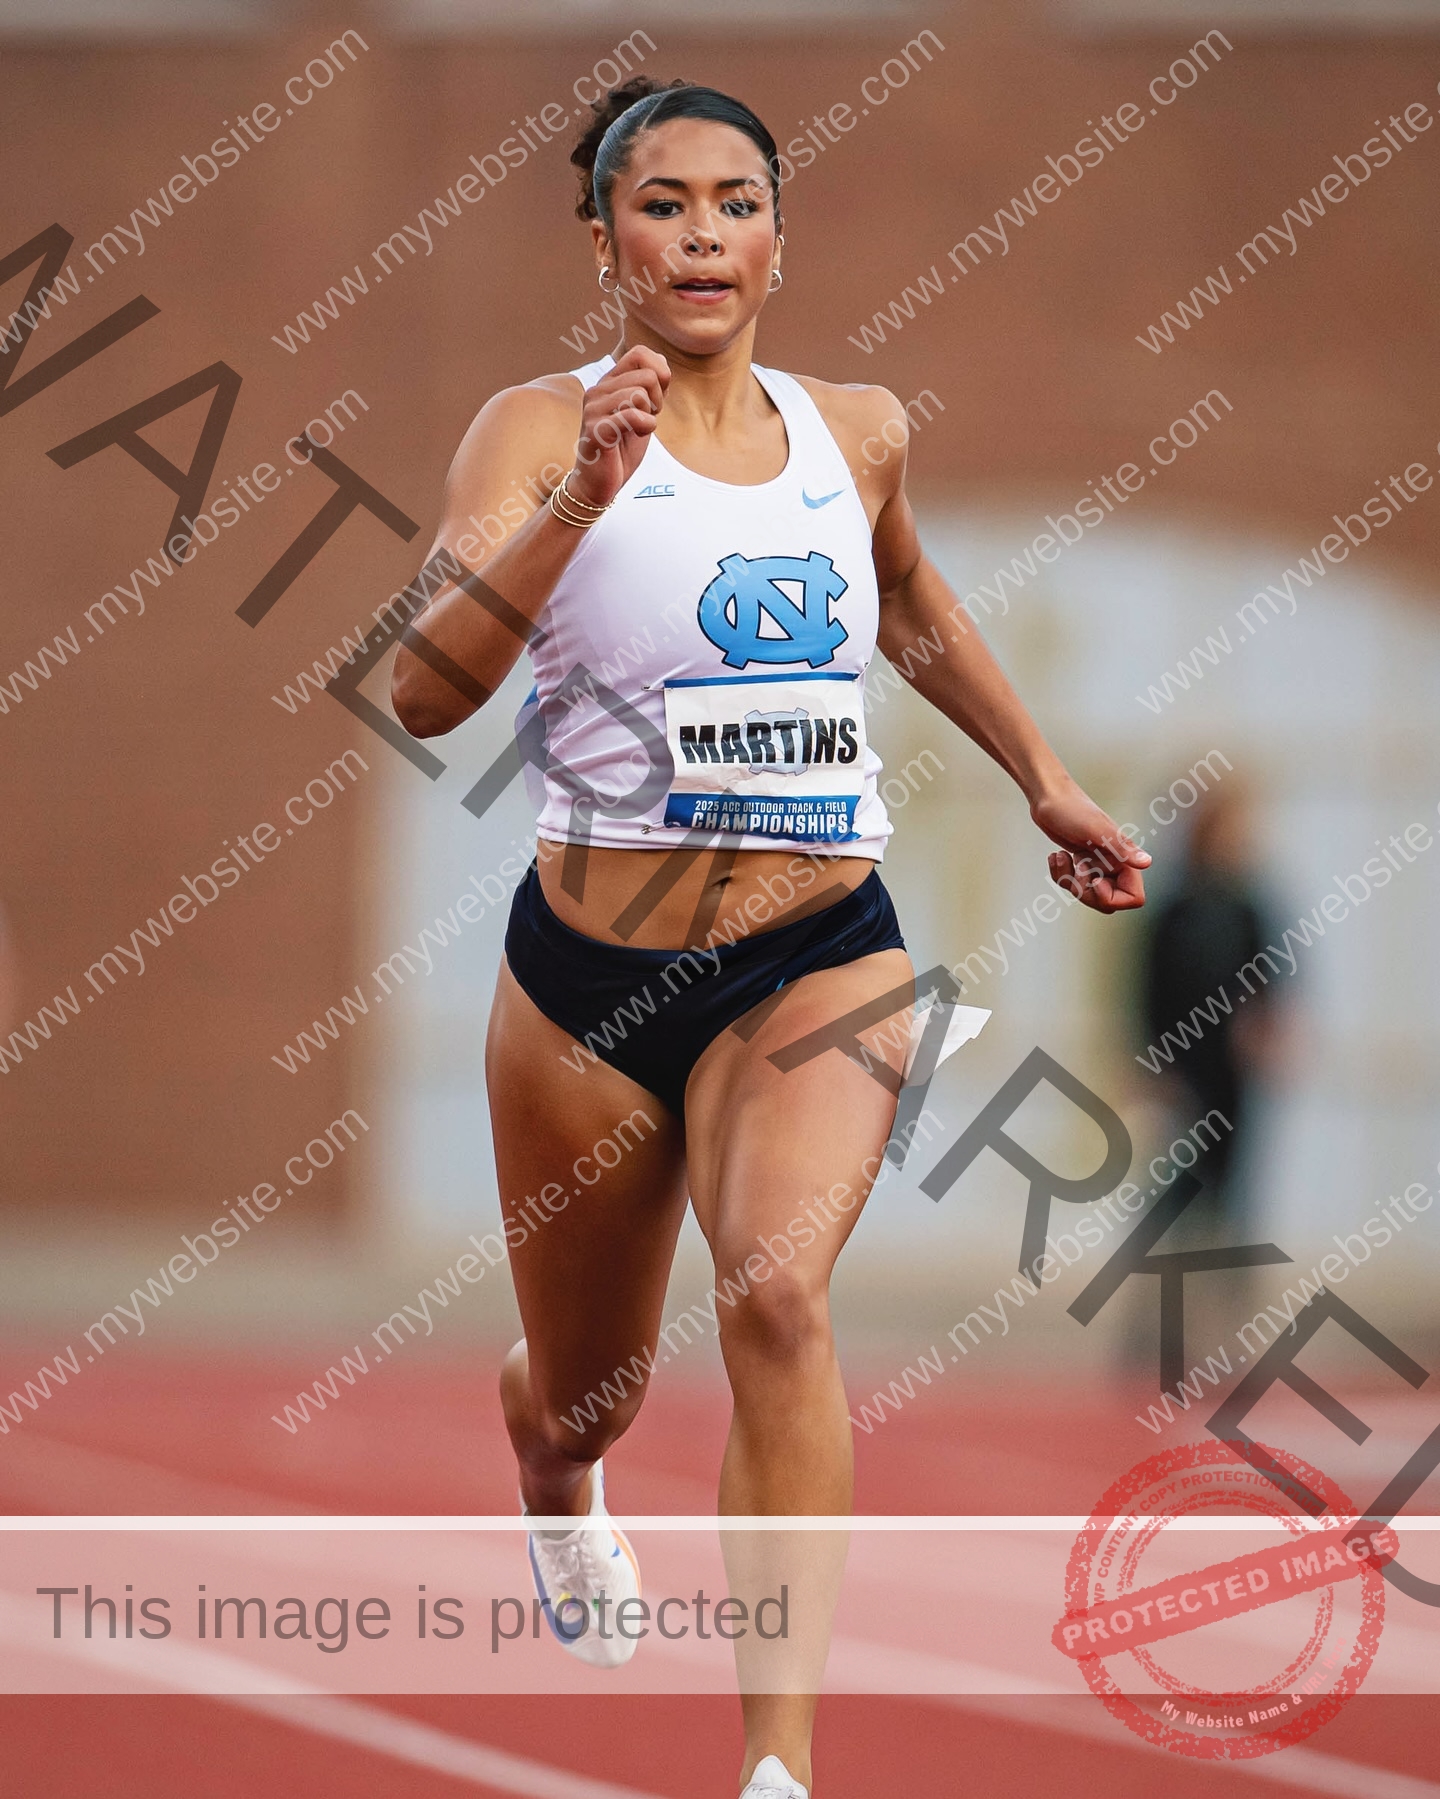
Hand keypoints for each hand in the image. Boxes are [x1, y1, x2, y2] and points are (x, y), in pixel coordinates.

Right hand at [569, 346, 669, 508]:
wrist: (598, 484)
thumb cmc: (619, 449)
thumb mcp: (641, 413)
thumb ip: (649, 388)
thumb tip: (662, 361)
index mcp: (608, 382)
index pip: (640, 353)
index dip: (660, 374)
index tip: (654, 399)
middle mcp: (597, 390)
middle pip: (647, 375)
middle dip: (657, 399)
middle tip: (645, 419)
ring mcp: (594, 409)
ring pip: (640, 393)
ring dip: (650, 416)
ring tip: (637, 429)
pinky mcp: (596, 430)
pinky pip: (633, 416)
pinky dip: (646, 427)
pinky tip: (637, 436)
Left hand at [1032, 777, 1149, 912]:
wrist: (1049, 796)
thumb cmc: (1072, 809)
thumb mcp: (1096, 830)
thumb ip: (1121, 848)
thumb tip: (1147, 863)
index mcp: (1125, 858)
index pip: (1134, 898)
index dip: (1112, 898)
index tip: (1095, 880)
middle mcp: (1114, 864)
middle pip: (1107, 902)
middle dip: (1085, 891)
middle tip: (1077, 867)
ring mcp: (1097, 864)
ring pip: (1087, 894)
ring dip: (1069, 880)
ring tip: (1062, 856)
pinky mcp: (1081, 862)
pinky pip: (1072, 884)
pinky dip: (1060, 873)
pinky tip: (1056, 855)